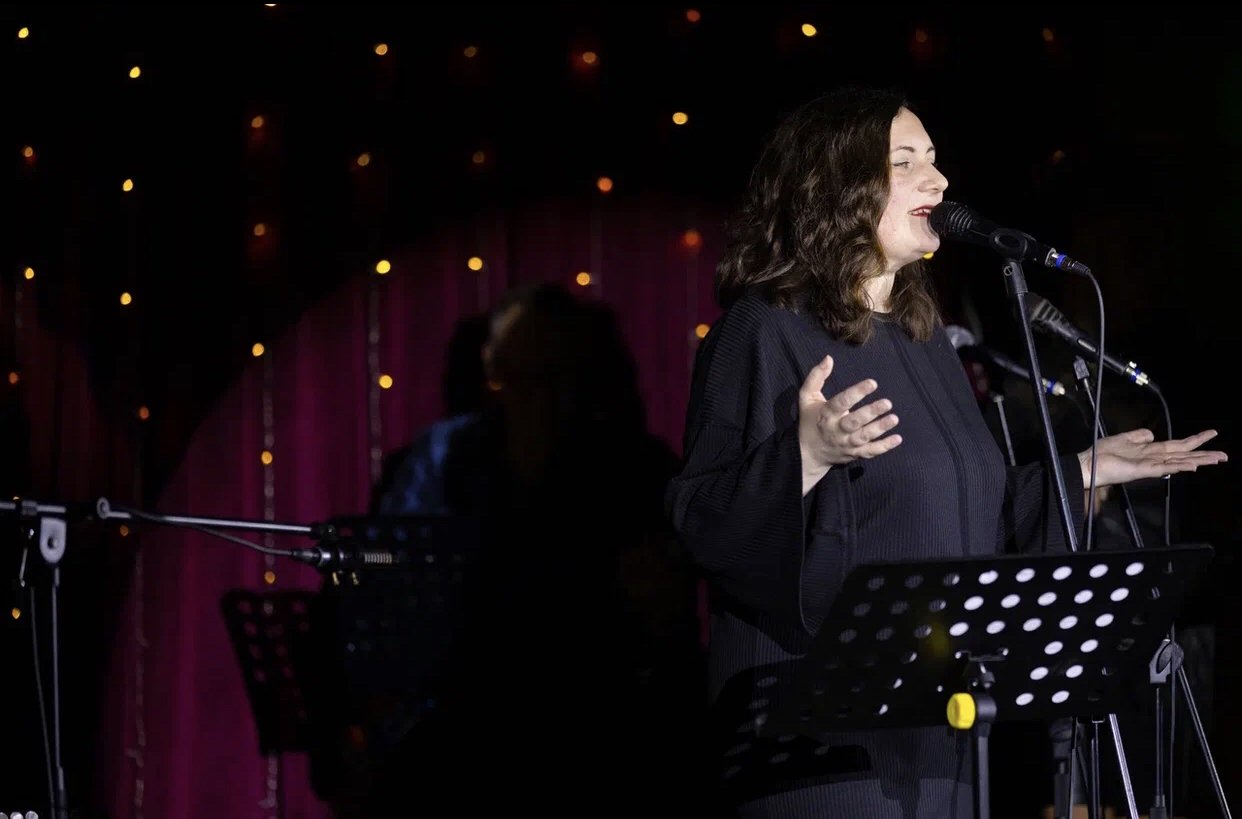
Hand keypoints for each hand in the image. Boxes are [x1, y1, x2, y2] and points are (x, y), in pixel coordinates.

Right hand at [798, 354, 901, 493]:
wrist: (808, 454)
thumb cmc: (810, 421)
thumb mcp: (806, 397)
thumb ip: (816, 377)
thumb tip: (829, 358)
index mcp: (825, 414)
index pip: (841, 402)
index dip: (856, 393)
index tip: (872, 383)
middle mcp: (835, 430)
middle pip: (854, 422)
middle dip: (871, 412)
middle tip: (887, 403)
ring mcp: (846, 444)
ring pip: (864, 437)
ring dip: (880, 428)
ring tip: (894, 418)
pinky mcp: (854, 454)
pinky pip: (870, 452)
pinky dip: (884, 446)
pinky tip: (897, 438)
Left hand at [1078, 428, 1226, 487]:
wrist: (1088, 464)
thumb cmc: (1103, 454)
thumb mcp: (1124, 438)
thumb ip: (1139, 436)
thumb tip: (1152, 433)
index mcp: (1151, 450)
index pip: (1178, 445)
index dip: (1195, 440)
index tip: (1212, 433)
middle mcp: (1154, 458)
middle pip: (1184, 455)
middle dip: (1205, 455)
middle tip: (1224, 455)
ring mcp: (1150, 466)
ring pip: (1179, 463)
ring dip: (1198, 462)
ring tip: (1216, 460)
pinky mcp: (1143, 471)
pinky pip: (1164, 469)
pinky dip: (1178, 467)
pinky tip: (1191, 466)